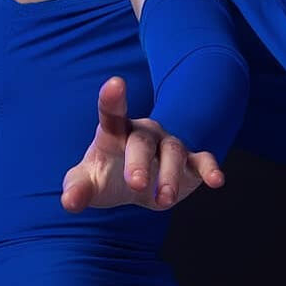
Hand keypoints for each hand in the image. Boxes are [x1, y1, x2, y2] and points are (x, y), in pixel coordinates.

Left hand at [61, 76, 226, 211]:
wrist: (137, 183)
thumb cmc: (107, 174)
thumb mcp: (88, 182)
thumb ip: (77, 189)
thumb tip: (69, 201)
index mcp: (115, 132)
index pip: (112, 113)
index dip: (113, 99)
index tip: (115, 84)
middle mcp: (144, 133)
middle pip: (142, 141)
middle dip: (140, 162)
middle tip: (135, 184)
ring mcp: (169, 145)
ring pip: (173, 152)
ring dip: (169, 176)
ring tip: (162, 201)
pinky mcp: (190, 162)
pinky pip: (203, 160)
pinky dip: (210, 169)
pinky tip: (217, 181)